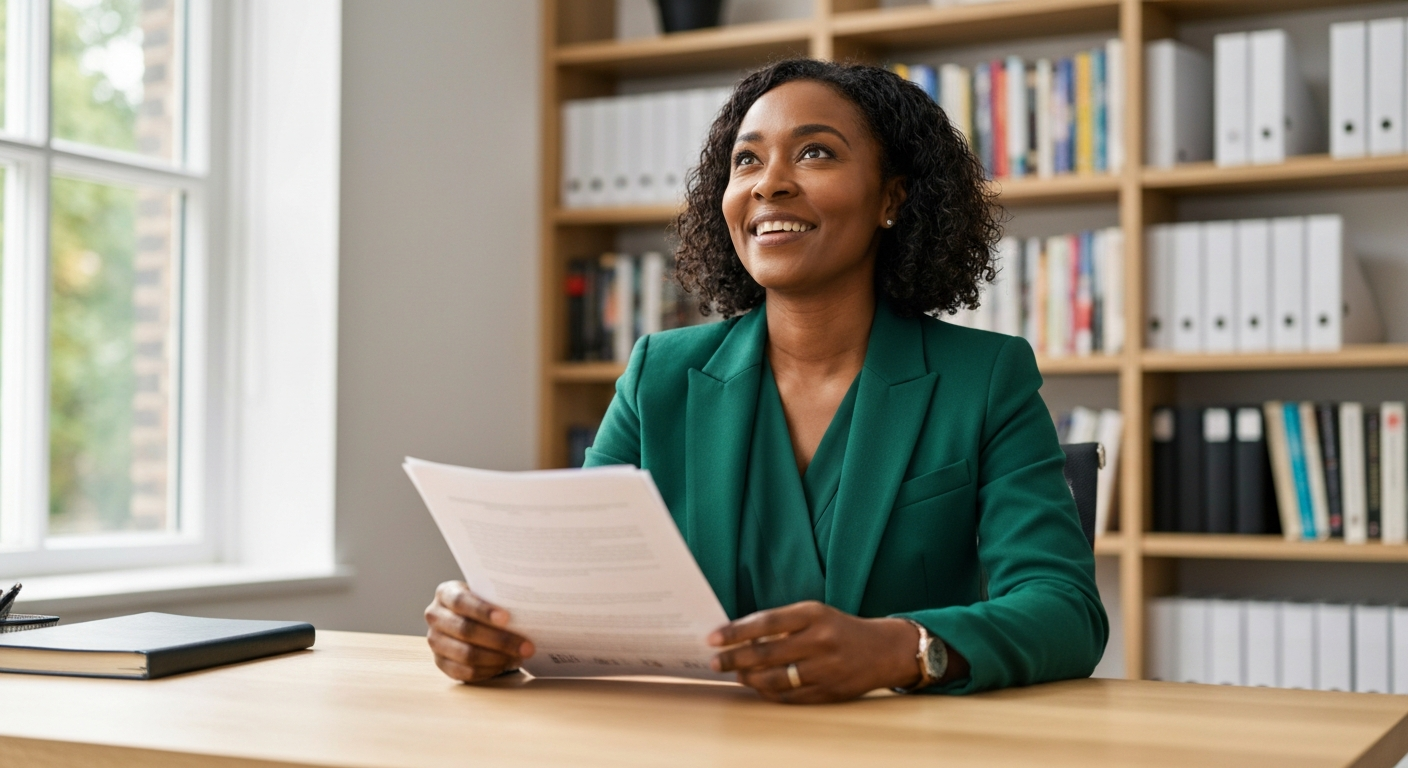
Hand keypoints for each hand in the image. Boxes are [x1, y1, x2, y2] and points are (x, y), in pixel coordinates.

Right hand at [424, 581, 533, 682]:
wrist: (467, 618)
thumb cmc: (483, 604)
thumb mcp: (487, 595)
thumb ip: (498, 599)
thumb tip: (528, 611)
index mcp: (446, 593)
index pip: (461, 601)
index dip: (483, 611)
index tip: (507, 618)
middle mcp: (435, 616)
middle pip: (466, 631)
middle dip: (500, 640)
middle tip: (527, 646)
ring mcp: (435, 642)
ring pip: (466, 654)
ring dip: (498, 658)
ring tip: (520, 656)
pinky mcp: (441, 663)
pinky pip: (465, 672)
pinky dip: (489, 670)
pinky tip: (506, 664)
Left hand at [707, 600, 933, 703]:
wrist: (883, 651)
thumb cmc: (840, 628)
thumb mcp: (815, 613)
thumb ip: (782, 623)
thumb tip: (741, 637)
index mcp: (814, 615)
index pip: (766, 622)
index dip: (736, 631)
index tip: (713, 637)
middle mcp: (819, 641)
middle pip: (766, 653)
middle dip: (734, 659)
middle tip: (714, 662)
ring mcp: (824, 669)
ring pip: (774, 678)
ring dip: (749, 678)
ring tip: (736, 674)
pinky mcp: (828, 692)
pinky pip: (789, 696)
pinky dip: (768, 692)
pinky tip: (758, 686)